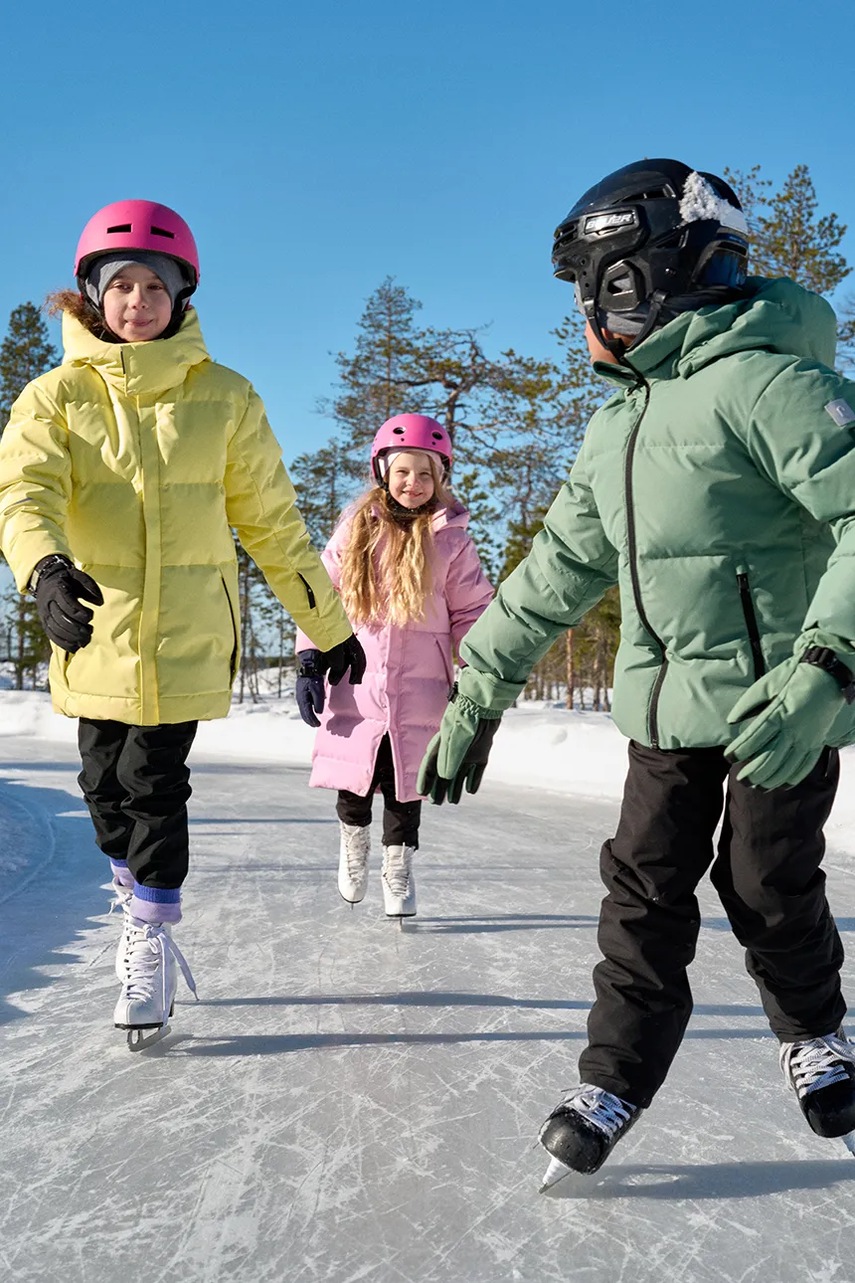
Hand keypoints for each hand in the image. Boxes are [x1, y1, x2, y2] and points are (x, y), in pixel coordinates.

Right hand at [32, 555, 102, 651]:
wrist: (45, 581)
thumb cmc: (68, 579)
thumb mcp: (78, 575)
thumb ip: (90, 586)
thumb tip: (100, 603)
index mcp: (57, 590)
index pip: (69, 606)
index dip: (82, 614)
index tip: (91, 615)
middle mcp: (48, 604)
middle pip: (62, 621)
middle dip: (79, 629)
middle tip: (91, 630)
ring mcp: (44, 615)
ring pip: (57, 631)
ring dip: (73, 638)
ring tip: (86, 638)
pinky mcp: (45, 624)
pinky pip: (52, 637)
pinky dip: (64, 644)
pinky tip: (76, 646)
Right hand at [295, 650, 324, 726]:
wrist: (309, 668)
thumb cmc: (314, 679)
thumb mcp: (318, 690)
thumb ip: (318, 702)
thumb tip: (318, 712)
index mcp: (303, 698)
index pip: (307, 712)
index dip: (312, 720)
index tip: (318, 725)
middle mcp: (299, 698)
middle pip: (304, 713)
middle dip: (309, 720)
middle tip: (316, 725)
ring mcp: (299, 696)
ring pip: (303, 710)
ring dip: (308, 716)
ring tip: (314, 721)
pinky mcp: (301, 694)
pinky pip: (304, 705)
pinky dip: (308, 711)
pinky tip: (312, 712)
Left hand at [323, 634, 365, 685]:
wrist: (320, 618)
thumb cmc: (331, 635)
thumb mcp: (335, 654)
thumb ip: (337, 665)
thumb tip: (336, 671)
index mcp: (354, 645)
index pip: (360, 661)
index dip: (358, 673)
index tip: (353, 682)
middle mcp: (348, 643)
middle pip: (346, 660)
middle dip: (339, 672)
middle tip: (333, 682)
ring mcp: (337, 640)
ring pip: (336, 657)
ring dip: (330, 668)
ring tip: (322, 674)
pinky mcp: (327, 639)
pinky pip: (328, 653)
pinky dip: (324, 661)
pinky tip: (318, 668)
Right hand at [417, 685, 501, 803]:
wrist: (485, 704)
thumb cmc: (465, 718)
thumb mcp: (454, 739)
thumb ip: (450, 758)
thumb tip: (445, 777)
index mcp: (441, 745)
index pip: (429, 765)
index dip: (425, 780)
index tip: (422, 794)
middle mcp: (453, 750)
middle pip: (444, 772)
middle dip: (439, 787)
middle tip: (436, 802)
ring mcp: (468, 751)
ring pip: (460, 773)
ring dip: (456, 787)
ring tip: (453, 802)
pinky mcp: (482, 751)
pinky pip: (477, 769)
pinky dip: (474, 780)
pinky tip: (471, 790)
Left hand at [725, 656, 844, 788]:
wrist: (826, 675)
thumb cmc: (792, 677)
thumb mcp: (766, 685)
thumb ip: (747, 704)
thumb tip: (731, 721)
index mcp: (778, 714)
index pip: (755, 738)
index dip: (740, 750)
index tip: (729, 758)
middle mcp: (793, 730)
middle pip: (771, 758)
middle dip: (753, 772)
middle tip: (740, 779)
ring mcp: (807, 738)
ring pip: (788, 766)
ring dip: (771, 779)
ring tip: (757, 786)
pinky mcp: (817, 741)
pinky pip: (806, 765)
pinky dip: (793, 777)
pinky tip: (782, 784)